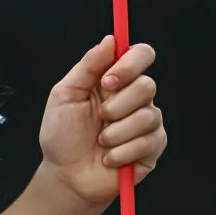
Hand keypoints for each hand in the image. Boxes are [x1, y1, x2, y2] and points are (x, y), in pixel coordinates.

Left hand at [38, 35, 166, 207]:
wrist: (65, 174)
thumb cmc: (62, 134)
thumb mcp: (65, 94)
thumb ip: (88, 66)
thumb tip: (111, 40)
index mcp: (114, 80)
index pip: (141, 55)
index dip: (130, 64)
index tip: (107, 81)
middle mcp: (134, 97)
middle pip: (147, 85)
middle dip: (117, 105)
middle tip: (99, 117)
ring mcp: (147, 122)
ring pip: (148, 115)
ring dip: (115, 132)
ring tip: (100, 141)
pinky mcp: (153, 147)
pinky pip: (148, 141)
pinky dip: (121, 152)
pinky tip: (109, 158)